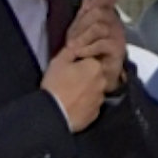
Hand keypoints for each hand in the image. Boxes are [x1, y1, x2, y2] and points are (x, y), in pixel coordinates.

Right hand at [44, 0, 126, 133]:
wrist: (53, 113)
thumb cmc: (55, 85)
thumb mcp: (59, 61)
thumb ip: (71, 50)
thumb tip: (78, 44)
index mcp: (95, 66)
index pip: (92, 59)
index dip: (81, 62)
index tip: (71, 68)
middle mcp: (103, 82)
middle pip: (95, 75)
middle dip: (86, 75)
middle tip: (70, 80)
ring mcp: (101, 99)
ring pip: (95, 90)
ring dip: (87, 90)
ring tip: (71, 93)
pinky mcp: (96, 113)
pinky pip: (92, 104)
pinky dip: (85, 103)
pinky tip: (74, 103)